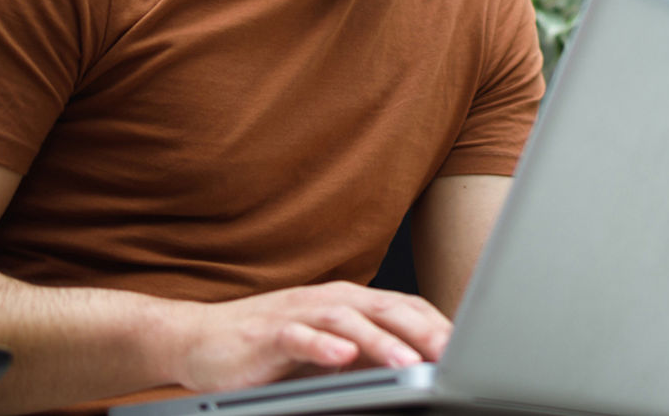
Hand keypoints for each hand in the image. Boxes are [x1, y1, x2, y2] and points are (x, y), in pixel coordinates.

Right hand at [175, 281, 451, 392]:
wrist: (199, 339)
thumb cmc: (270, 347)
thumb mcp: (330, 351)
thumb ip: (370, 353)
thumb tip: (419, 368)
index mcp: (349, 302)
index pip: (403, 307)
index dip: (436, 324)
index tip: (468, 349)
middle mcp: (328, 300)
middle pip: (384, 308)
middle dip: (421, 331)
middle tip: (452, 355)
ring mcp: (297, 314)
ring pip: (346, 321)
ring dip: (380, 341)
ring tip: (408, 362)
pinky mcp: (266, 334)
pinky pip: (297, 337)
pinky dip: (321, 345)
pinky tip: (341, 357)